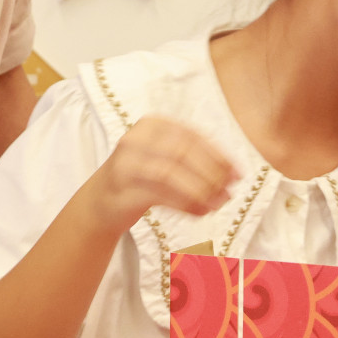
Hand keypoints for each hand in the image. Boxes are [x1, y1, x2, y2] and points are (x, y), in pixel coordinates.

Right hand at [79, 116, 238, 237]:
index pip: (191, 136)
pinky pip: (160, 195)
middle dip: (211, 173)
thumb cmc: (140, 177)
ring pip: (171, 173)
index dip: (217, 155)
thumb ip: (192, 157)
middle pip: (182, 152)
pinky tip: (201, 212)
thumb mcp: (163, 156)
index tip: (237, 173)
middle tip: (229, 191)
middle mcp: (135, 139)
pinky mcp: (122, 190)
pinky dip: (185, 204)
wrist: (100, 201)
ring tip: (218, 205)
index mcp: (151, 124)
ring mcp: (126, 163)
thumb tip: (232, 173)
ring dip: (200, 191)